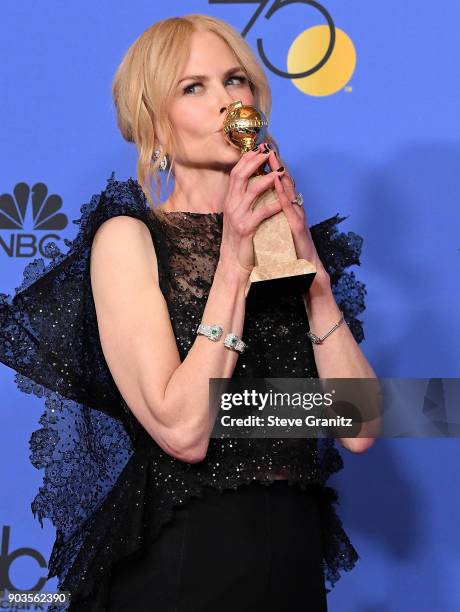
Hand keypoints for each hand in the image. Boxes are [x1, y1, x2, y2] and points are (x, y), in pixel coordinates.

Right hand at [219, 143, 285, 281]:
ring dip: (266, 180)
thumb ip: (243, 199)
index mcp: (230, 200)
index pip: (236, 173)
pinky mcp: (245, 228)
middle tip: (269, 153)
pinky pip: (260, 213)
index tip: (260, 148)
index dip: (247, 158)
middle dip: (255, 162)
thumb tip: (253, 182)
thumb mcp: (238, 214)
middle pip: (241, 176)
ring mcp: (237, 216)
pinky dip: (272, 205)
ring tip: (279, 173)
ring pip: (251, 191)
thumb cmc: (239, 238)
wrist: (233, 262)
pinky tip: (282, 201)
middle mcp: (231, 205)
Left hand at [266, 149, 329, 287]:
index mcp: (288, 209)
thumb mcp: (281, 227)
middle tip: (268, 147)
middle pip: (286, 183)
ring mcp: (297, 216)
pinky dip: (284, 194)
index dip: (272, 168)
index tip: (261, 153)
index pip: (279, 185)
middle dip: (277, 164)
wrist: (305, 268)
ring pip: (289, 191)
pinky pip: (289, 207)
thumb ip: (277, 214)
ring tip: (273, 158)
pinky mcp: (297, 226)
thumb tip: (268, 204)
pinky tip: (279, 184)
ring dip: (282, 174)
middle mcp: (294, 209)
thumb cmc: (293, 248)